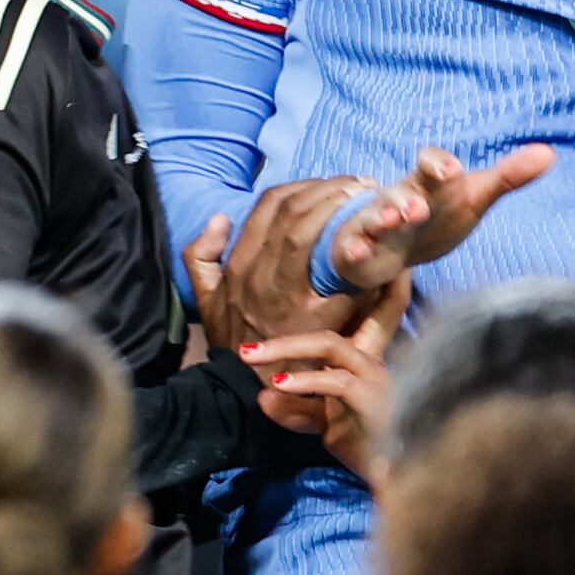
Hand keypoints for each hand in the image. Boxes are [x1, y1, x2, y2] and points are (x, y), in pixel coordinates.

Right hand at [196, 175, 412, 354]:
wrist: (243, 391)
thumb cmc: (231, 341)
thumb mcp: (206, 298)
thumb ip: (201, 256)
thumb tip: (219, 218)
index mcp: (240, 264)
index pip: (270, 206)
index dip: (303, 187)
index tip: (329, 183)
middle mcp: (258, 274)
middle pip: (292, 213)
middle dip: (329, 190)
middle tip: (359, 183)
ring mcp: (283, 294)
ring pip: (306, 234)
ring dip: (338, 210)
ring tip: (366, 199)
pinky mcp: (312, 318)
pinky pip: (334, 274)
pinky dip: (354, 253)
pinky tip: (374, 242)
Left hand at [245, 290, 400, 481]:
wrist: (400, 478)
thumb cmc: (367, 447)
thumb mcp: (324, 425)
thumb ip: (297, 410)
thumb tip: (262, 397)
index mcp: (358, 367)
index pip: (329, 341)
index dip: (298, 335)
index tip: (251, 348)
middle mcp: (369, 365)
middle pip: (326, 338)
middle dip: (284, 340)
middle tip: (244, 351)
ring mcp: (375, 377)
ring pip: (331, 346)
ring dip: (289, 348)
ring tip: (253, 357)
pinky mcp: (377, 397)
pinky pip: (339, 381)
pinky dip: (307, 380)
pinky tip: (281, 385)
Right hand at [346, 142, 554, 286]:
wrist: (391, 243)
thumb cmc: (439, 215)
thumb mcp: (473, 197)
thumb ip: (508, 177)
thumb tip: (550, 153)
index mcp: (428, 183)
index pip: (431, 164)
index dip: (440, 164)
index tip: (455, 170)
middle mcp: (399, 198)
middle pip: (402, 191)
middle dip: (409, 197)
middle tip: (420, 208)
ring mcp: (374, 222)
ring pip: (375, 216)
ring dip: (382, 216)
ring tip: (393, 220)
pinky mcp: (356, 248)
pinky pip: (353, 246)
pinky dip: (355, 246)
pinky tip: (359, 251)